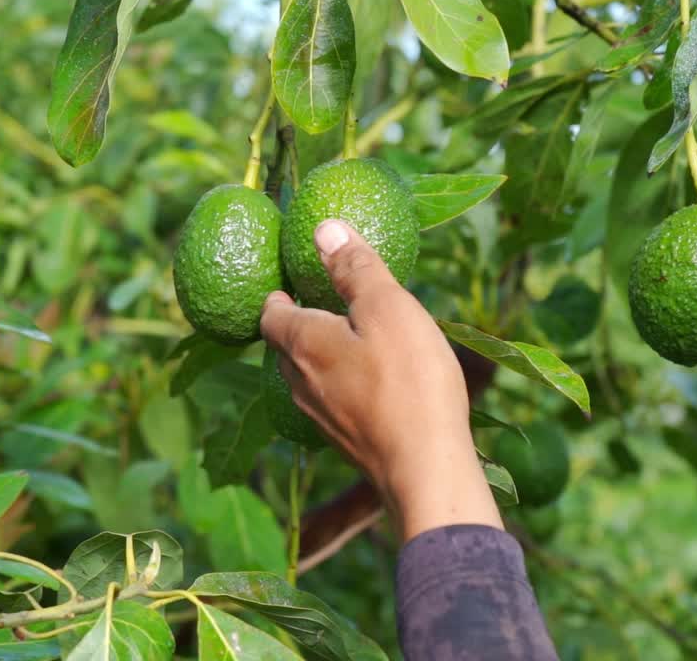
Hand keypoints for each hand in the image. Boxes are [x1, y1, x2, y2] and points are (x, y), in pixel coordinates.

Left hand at [260, 219, 502, 541]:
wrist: (426, 468)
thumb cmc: (408, 380)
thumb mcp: (387, 307)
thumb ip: (354, 268)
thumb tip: (324, 228)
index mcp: (302, 344)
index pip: (270, 314)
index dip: (276, 295)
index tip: (288, 283)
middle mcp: (300, 384)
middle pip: (287, 347)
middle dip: (299, 324)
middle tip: (322, 305)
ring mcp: (321, 418)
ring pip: (309, 378)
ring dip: (322, 357)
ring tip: (350, 341)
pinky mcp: (346, 443)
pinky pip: (334, 402)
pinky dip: (344, 384)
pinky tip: (375, 384)